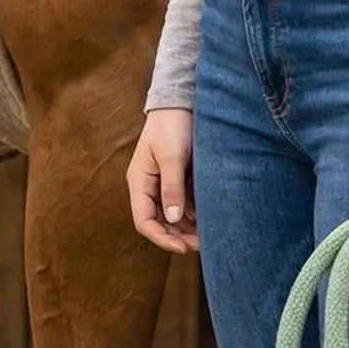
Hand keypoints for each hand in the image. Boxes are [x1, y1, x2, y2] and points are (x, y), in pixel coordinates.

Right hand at [128, 109, 198, 253]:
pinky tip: (209, 218)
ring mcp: (163, 183)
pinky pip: (184, 203)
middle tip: (202, 245)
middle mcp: (149, 186)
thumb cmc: (172, 124)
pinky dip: (195, 213)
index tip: (183, 247)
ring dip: (188, 228)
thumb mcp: (171, 156)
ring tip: (209, 235)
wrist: (181, 100)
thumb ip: (172, 187)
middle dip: (178, 236)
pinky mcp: (178, 178)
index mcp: (139, 181)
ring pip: (172, 215)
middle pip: (159, 222)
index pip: (144, 221)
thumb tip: (172, 218)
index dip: (162, 238)